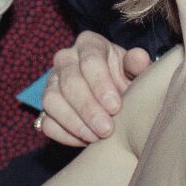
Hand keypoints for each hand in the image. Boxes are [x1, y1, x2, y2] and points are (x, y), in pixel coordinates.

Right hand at [41, 31, 150, 145]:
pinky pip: (46, 122)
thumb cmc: (127, 79)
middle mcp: (66, 59)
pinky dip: (64, 134)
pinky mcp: (47, 107)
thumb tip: (139, 58)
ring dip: (74, 122)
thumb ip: (138, 65)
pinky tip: (85, 141)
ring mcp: (52, 83)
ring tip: (96, 137)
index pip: (90, 60)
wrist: (116, 97)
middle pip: (69, 81)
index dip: (101, 84)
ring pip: (51, 100)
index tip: (115, 107)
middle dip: (88, 108)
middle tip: (107, 129)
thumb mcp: (136, 70)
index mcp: (89, 44)